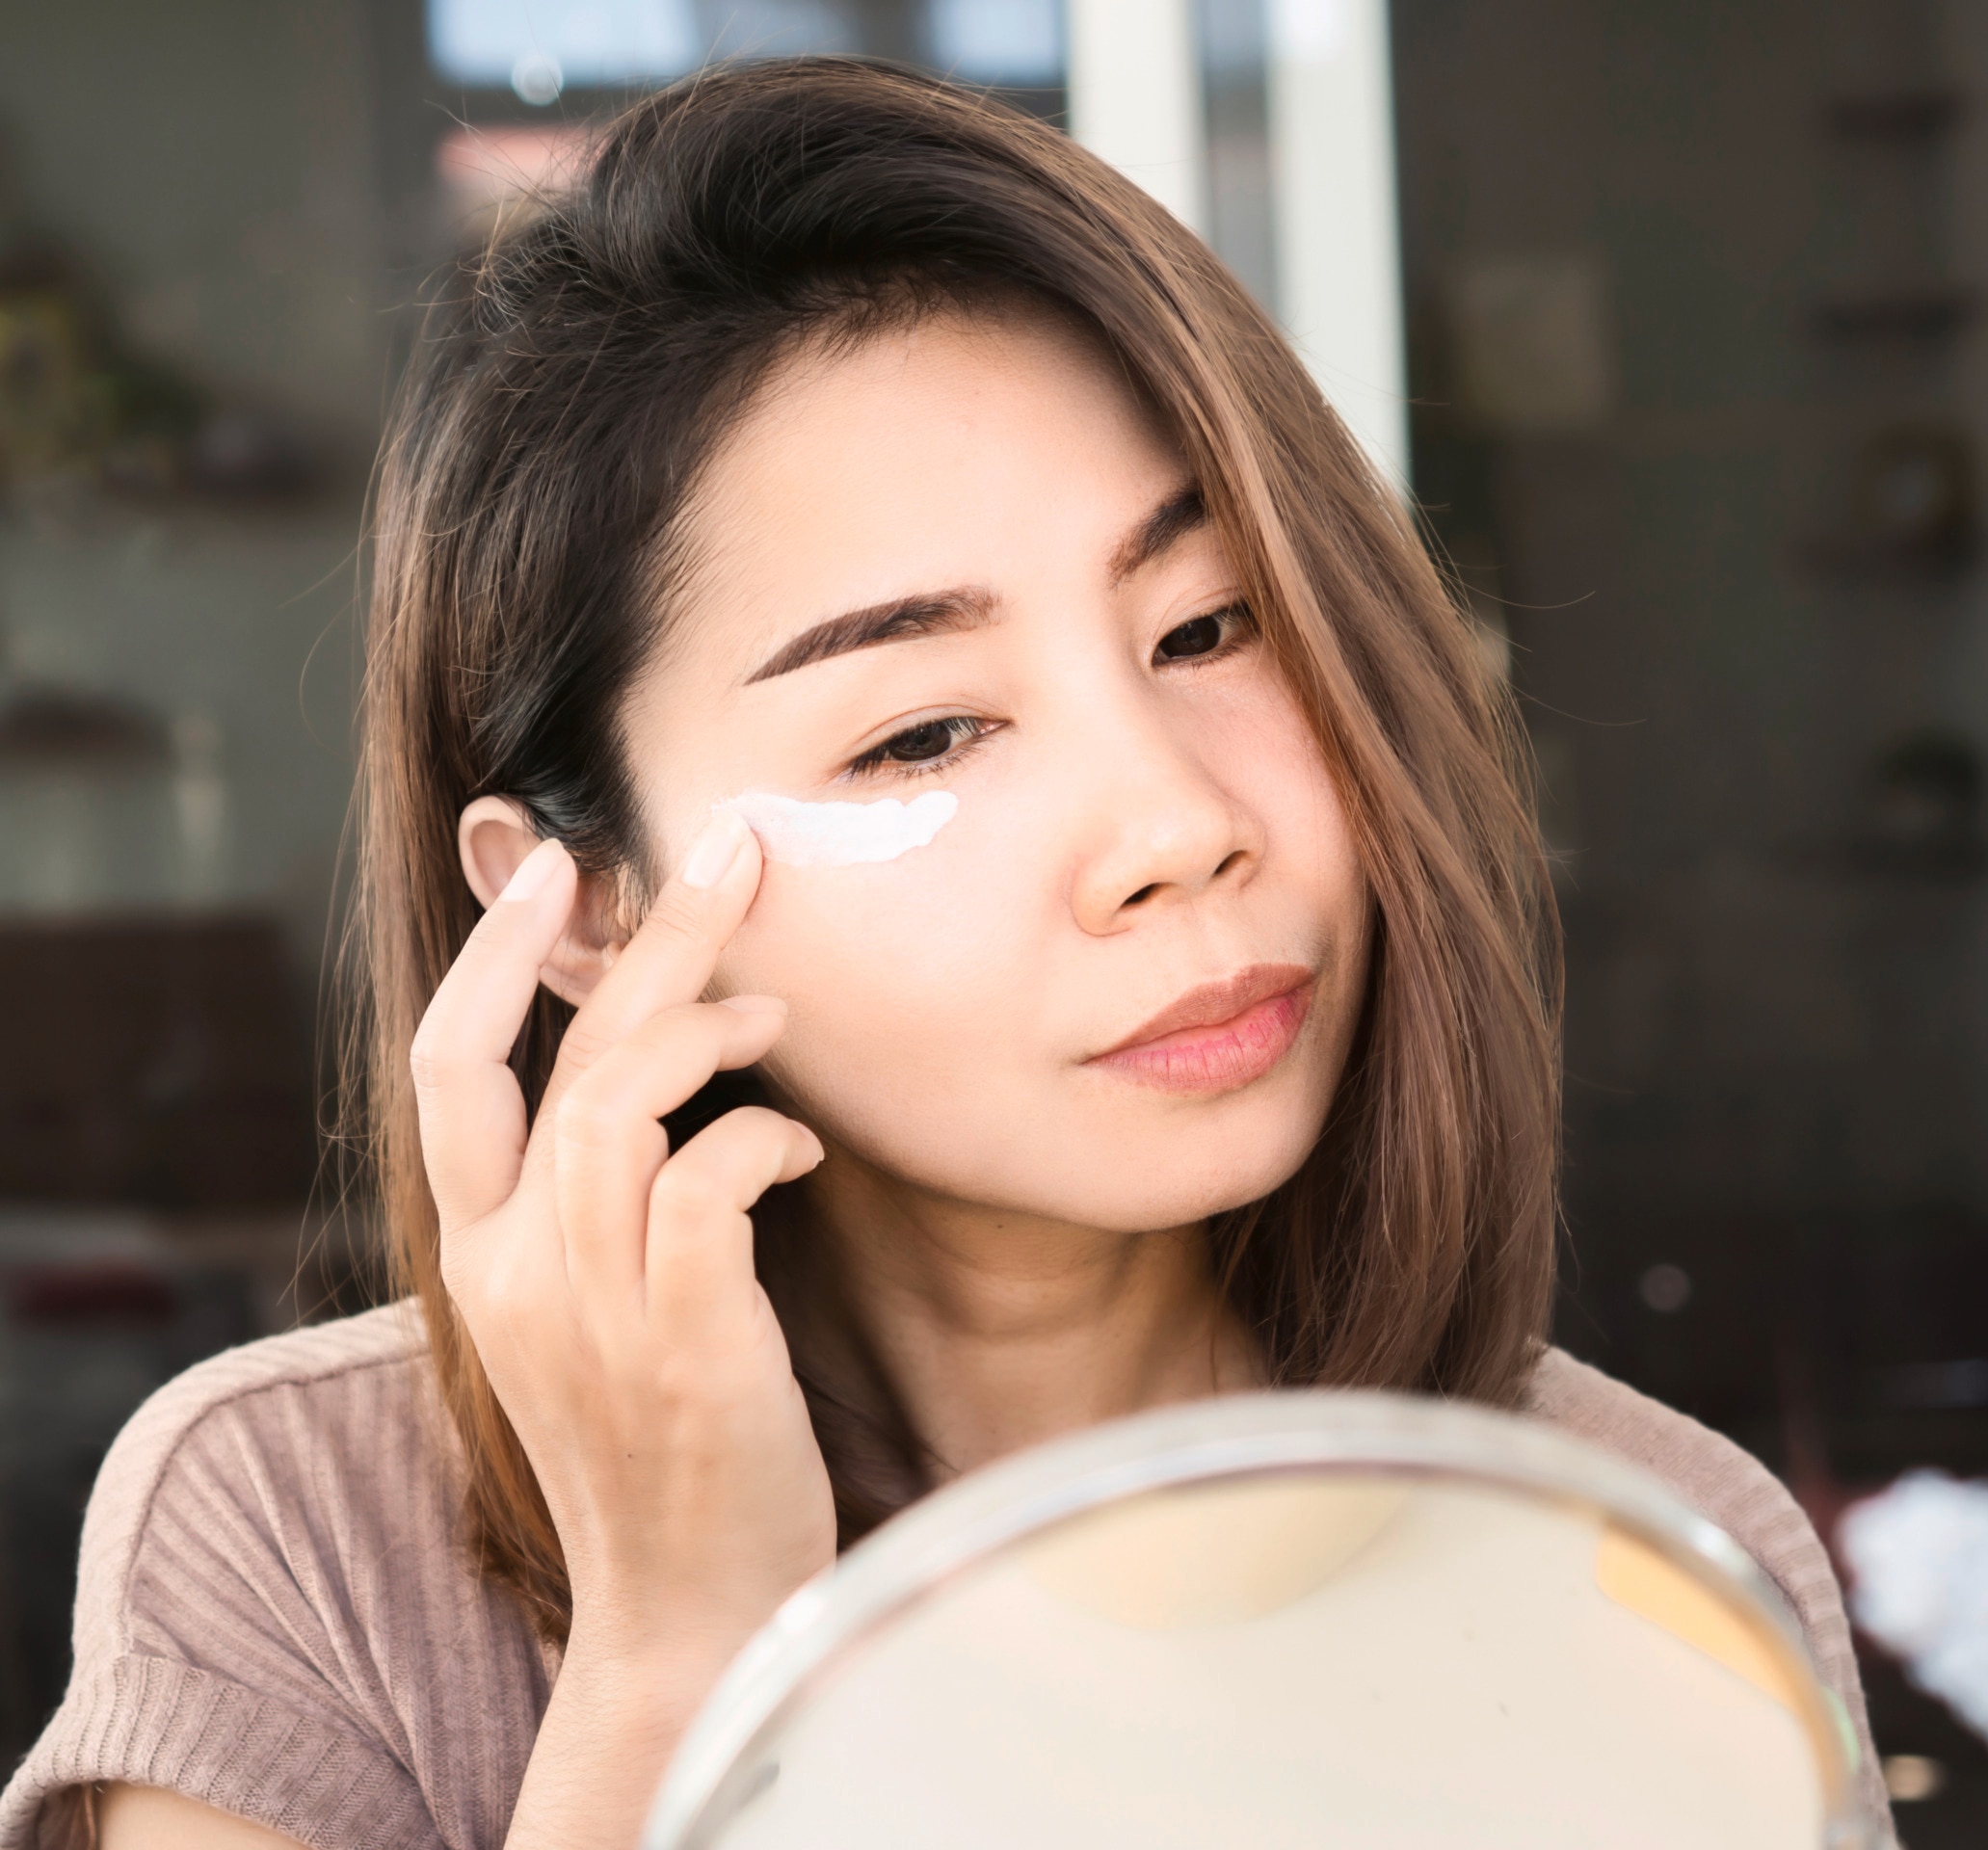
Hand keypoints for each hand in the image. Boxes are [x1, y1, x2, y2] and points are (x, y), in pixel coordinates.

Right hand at [410, 814, 834, 1693]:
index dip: (491, 956)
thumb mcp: (599, 1316)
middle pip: (558, 1055)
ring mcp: (592, 1306)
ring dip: (711, 1029)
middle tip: (734, 852)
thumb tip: (670, 1072)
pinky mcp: (683, 1338)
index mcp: (478, 1258)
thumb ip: (606, 1204)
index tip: (558, 866)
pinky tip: (806, 1150)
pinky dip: (764, 1137)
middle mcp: (514, 1271)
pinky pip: (710, 1178)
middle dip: (647, 936)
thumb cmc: (668, 1451)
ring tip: (775, 1016)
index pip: (444, 1071)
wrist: (691, 1612)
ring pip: (620, 1099)